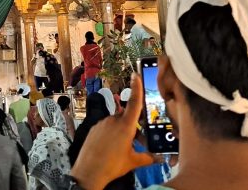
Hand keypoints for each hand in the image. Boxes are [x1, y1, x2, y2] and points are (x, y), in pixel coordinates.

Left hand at [70, 74, 155, 189]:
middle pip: (127, 118)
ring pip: (116, 123)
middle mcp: (112, 121)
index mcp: (125, 125)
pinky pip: (106, 128)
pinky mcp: (93, 129)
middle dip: (133, 127)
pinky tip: (111, 147)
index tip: (136, 75)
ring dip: (122, 132)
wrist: (89, 172)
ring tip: (123, 148)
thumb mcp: (134, 161)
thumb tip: (158, 158)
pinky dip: (111, 134)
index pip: (134, 103)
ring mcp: (101, 124)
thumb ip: (148, 157)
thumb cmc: (112, 165)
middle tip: (138, 142)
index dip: (137, 88)